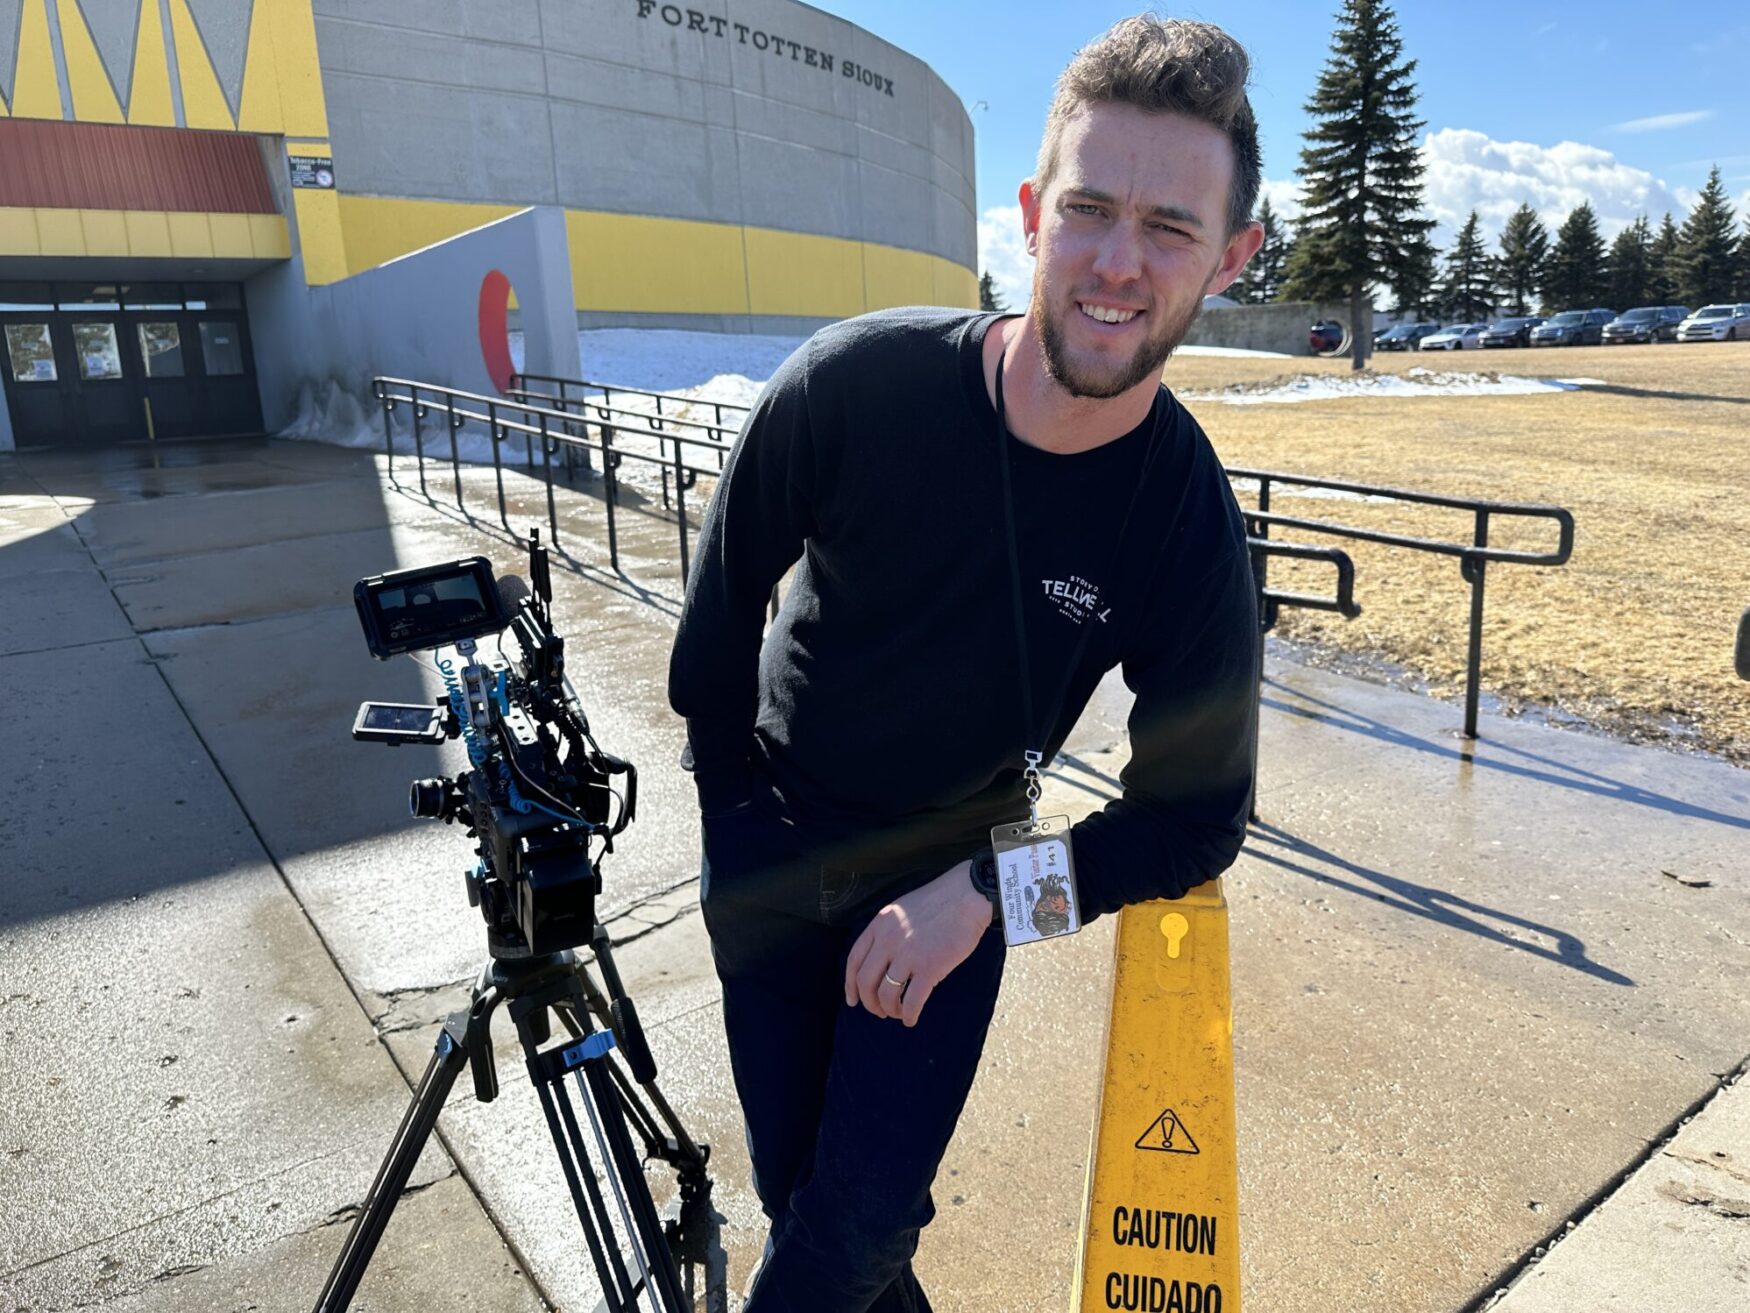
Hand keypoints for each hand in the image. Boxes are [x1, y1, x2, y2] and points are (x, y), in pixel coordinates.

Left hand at [843, 862, 991, 1026]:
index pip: (854, 960)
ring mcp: (908, 955)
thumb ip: (887, 931)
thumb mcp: (901, 910)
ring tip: (899, 1013)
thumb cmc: (940, 902)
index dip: (850, 985)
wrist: (967, 896)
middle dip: (870, 1003)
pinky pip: (912, 1001)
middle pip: (866, 982)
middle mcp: (888, 940)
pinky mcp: (929, 968)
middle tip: (879, 1011)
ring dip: (890, 1010)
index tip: (853, 1000)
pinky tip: (912, 1019)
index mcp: (879, 925)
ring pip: (886, 995)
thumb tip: (881, 959)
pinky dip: (909, 1015)